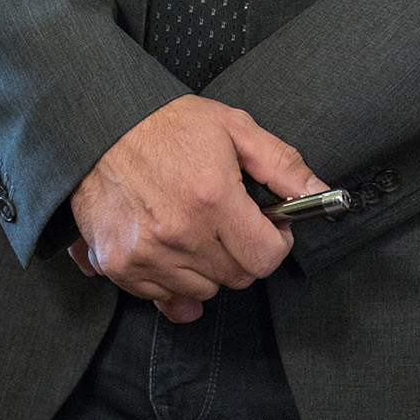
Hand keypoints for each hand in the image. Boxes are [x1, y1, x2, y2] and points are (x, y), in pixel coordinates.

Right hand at [68, 97, 326, 322]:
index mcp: (214, 199)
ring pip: (202, 291)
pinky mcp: (119, 266)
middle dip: (243, 251)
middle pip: (236, 277)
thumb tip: (321, 191)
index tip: (266, 224)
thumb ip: (280, 164)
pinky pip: (162, 296)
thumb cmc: (167, 123)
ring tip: (194, 225)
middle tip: (229, 219)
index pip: (265, 258)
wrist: (98, 125)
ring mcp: (147, 255)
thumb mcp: (232, 127)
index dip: (274, 240)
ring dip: (207, 266)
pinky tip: (166, 242)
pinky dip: (170, 277)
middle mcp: (181, 235)